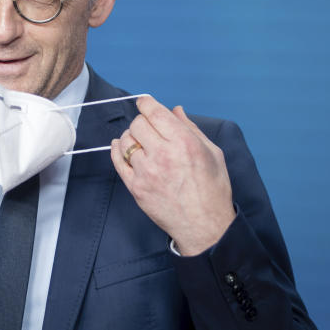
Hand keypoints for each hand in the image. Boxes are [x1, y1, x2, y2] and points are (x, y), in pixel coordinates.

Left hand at [110, 95, 234, 255]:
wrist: (205, 227)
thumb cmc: (213, 190)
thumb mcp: (212, 153)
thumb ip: (190, 128)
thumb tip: (175, 110)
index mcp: (184, 143)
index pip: (154, 113)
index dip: (146, 103)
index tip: (144, 102)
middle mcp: (163, 155)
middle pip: (138, 124)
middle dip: (142, 121)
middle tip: (149, 127)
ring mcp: (146, 172)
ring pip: (125, 141)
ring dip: (131, 136)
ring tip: (140, 141)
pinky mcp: (136, 188)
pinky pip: (117, 160)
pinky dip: (117, 150)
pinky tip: (121, 147)